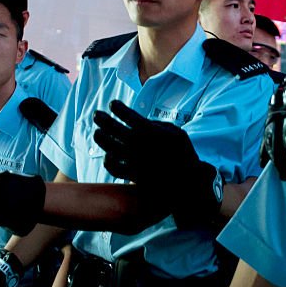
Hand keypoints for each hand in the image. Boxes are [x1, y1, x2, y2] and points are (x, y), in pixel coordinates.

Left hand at [92, 101, 221, 227]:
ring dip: (100, 137)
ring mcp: (132, 160)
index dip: (117, 107)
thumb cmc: (184, 155)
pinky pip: (112, 167)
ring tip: (97, 133)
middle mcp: (138, 144)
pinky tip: (108, 155)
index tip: (113, 104)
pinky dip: (108, 160)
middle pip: (112, 128)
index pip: (127, 114)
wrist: (188, 182)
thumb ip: (158, 124)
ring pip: (108, 146)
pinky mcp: (131, 174)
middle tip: (97, 115)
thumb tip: (143, 121)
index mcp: (150, 131)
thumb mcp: (177, 133)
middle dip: (102, 119)